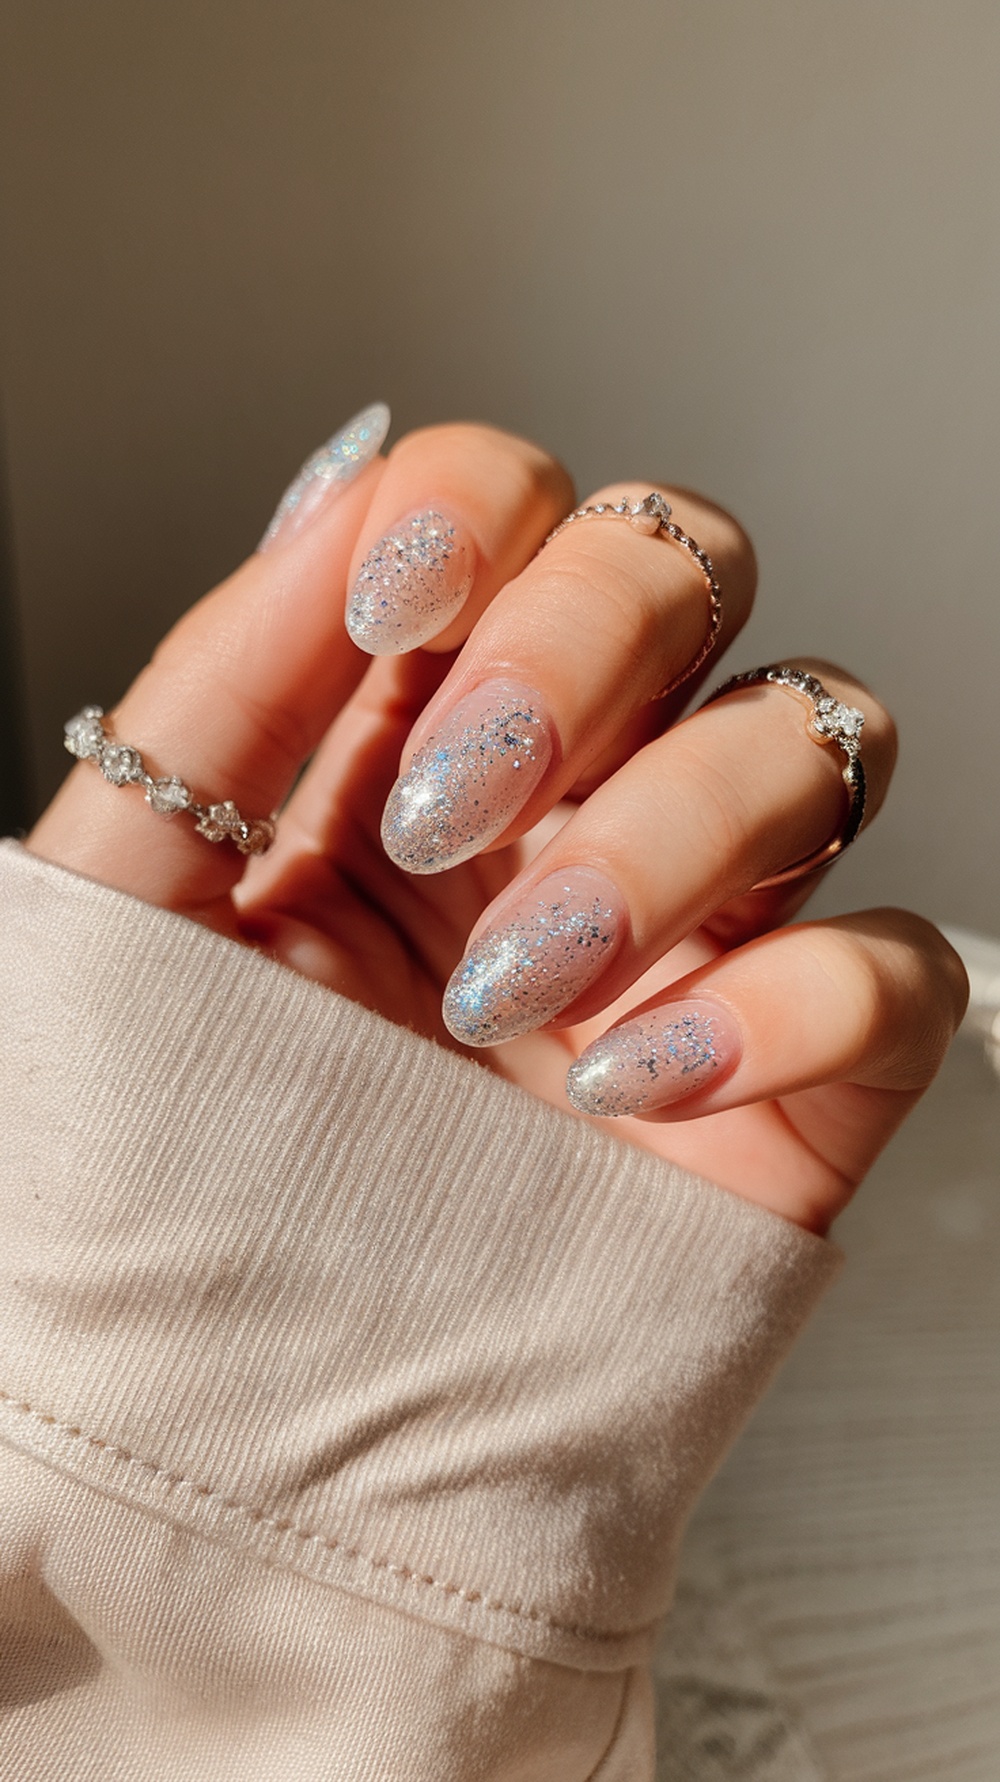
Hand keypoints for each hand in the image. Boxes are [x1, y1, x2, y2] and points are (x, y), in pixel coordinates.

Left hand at [29, 414, 967, 1233]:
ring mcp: (697, 932)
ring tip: (518, 983)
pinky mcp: (797, 1082)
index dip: (485, 508)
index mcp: (413, 738)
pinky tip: (636, 1084)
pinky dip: (792, 994)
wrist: (241, 1438)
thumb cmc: (169, 1177)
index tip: (397, 609)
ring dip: (672, 826)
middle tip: (456, 810)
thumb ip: (222, 689)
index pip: (520, 512)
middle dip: (586, 644)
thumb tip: (343, 490)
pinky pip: (904, 968)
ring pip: (819, 733)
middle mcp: (571, 802)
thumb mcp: (132, 907)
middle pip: (691, 567)